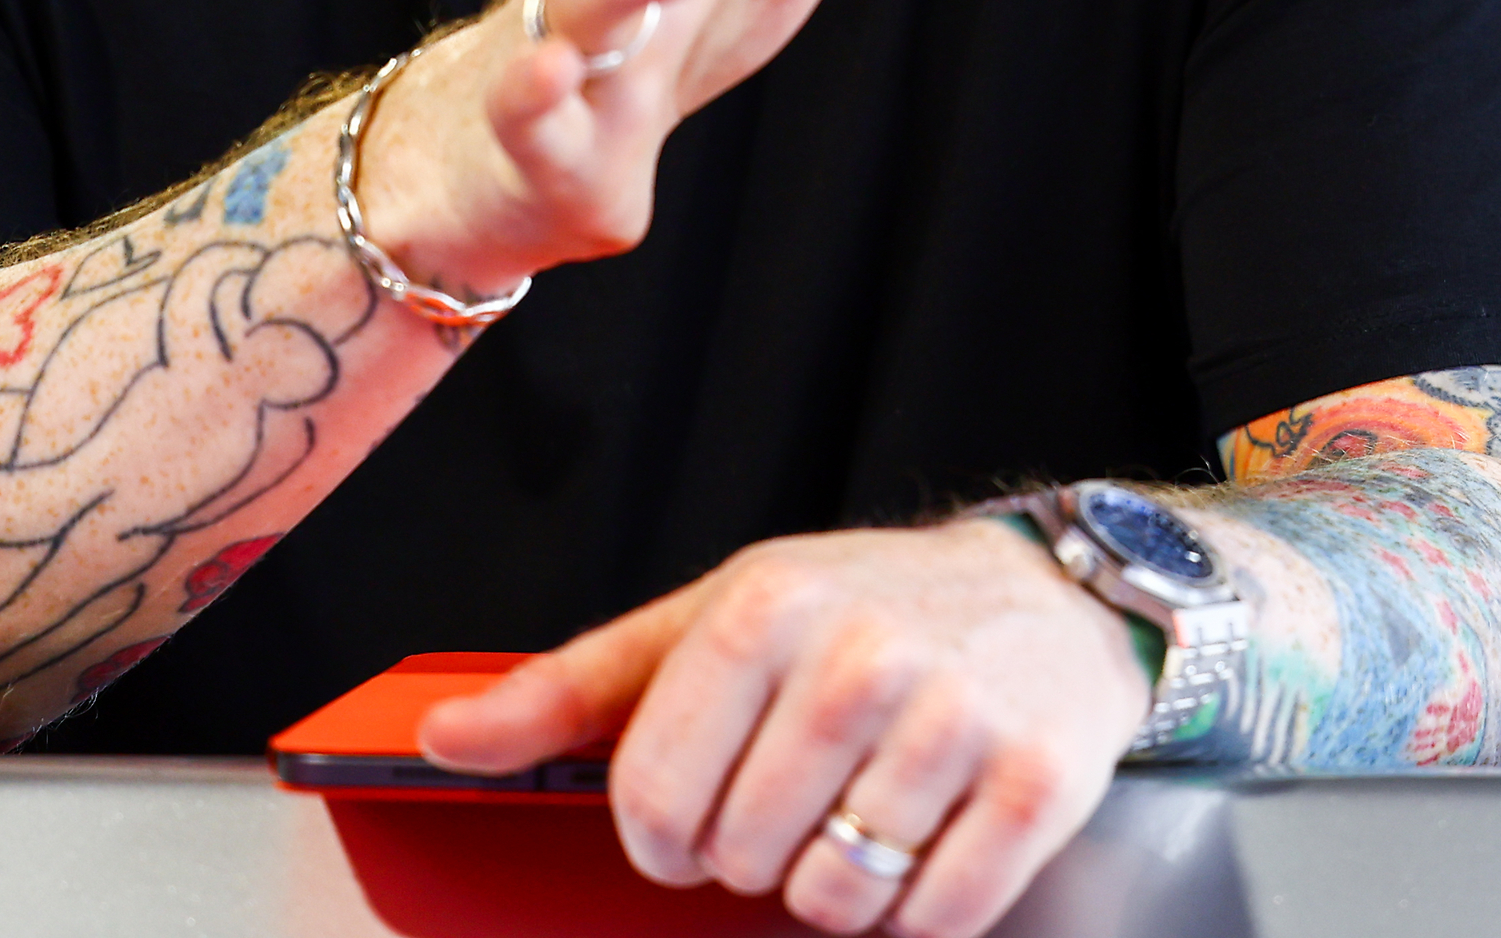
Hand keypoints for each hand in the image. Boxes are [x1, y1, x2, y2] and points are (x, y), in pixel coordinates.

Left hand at [416, 518, 1148, 933]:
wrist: (1053, 595)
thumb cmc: (866, 610)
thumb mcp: (711, 617)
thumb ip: (575, 689)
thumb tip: (447, 738)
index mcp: (765, 606)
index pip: (655, 798)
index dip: (662, 841)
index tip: (690, 824)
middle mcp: (862, 653)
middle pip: (745, 859)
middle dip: (760, 855)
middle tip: (803, 798)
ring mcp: (956, 716)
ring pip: (837, 899)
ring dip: (842, 886)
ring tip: (868, 814)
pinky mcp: (1035, 780)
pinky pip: (936, 918)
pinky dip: (923, 906)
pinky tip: (932, 836)